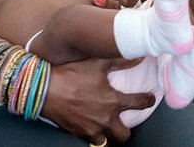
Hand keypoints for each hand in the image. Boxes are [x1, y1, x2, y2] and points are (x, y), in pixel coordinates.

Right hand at [41, 57, 155, 142]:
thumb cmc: (71, 74)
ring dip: (108, 134)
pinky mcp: (77, 133)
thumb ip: (121, 61)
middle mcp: (105, 119)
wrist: (43, 89)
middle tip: (123, 121)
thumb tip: (141, 55)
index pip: (140, 104)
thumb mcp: (98, 64)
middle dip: (126, 130)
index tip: (150, 99)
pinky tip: (89, 125)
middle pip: (124, 135)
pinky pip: (89, 140)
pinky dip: (92, 134)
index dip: (147, 101)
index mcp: (114, 102)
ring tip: (105, 126)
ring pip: (106, 141)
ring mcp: (91, 128)